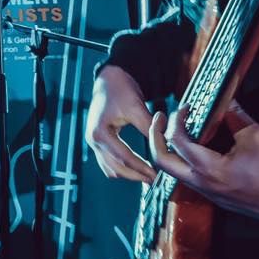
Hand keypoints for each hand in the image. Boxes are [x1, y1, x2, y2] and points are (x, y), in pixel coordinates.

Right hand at [85, 65, 154, 182]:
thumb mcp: (135, 107)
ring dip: (128, 174)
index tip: (156, 175)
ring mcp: (93, 141)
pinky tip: (136, 168)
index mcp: (100, 131)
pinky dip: (121, 168)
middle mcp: (93, 139)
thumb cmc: (120, 89)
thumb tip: (165, 145)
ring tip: (147, 176)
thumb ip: (149, 128)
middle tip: (155, 180)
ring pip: (110, 169)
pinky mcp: (97, 141)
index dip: (141, 168)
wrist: (108, 78)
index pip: (124, 157)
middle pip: (115, 168)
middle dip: (136, 176)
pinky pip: (108, 163)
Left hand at [148, 101, 258, 220]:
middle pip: (162, 161)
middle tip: (160, 118)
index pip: (177, 141)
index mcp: (209, 169)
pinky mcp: (215, 197)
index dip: (176, 120)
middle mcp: (202, 183)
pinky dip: (183, 160)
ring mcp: (207, 193)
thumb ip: (233, 116)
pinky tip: (193, 145)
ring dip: (168, 149)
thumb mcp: (255, 135)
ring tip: (174, 129)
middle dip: (155, 137)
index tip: (185, 108)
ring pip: (174, 171)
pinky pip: (189, 177)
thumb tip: (225, 99)